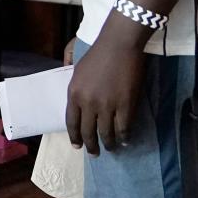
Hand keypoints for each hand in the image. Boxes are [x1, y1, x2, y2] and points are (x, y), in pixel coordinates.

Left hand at [65, 37, 145, 155]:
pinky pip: (124, 127)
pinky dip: (125, 136)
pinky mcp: (125, 105)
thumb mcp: (78, 70)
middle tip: (95, 154)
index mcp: (74, 94)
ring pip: (106, 133)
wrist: (119, 44)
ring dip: (109, 144)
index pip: (71, 122)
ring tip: (112, 148)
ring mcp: (107, 105)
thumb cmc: (98, 53)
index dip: (75, 137)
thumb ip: (76, 88)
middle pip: (88, 132)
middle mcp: (88, 103)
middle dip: (91, 146)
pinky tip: (126, 140)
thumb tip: (78, 102)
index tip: (78, 146)